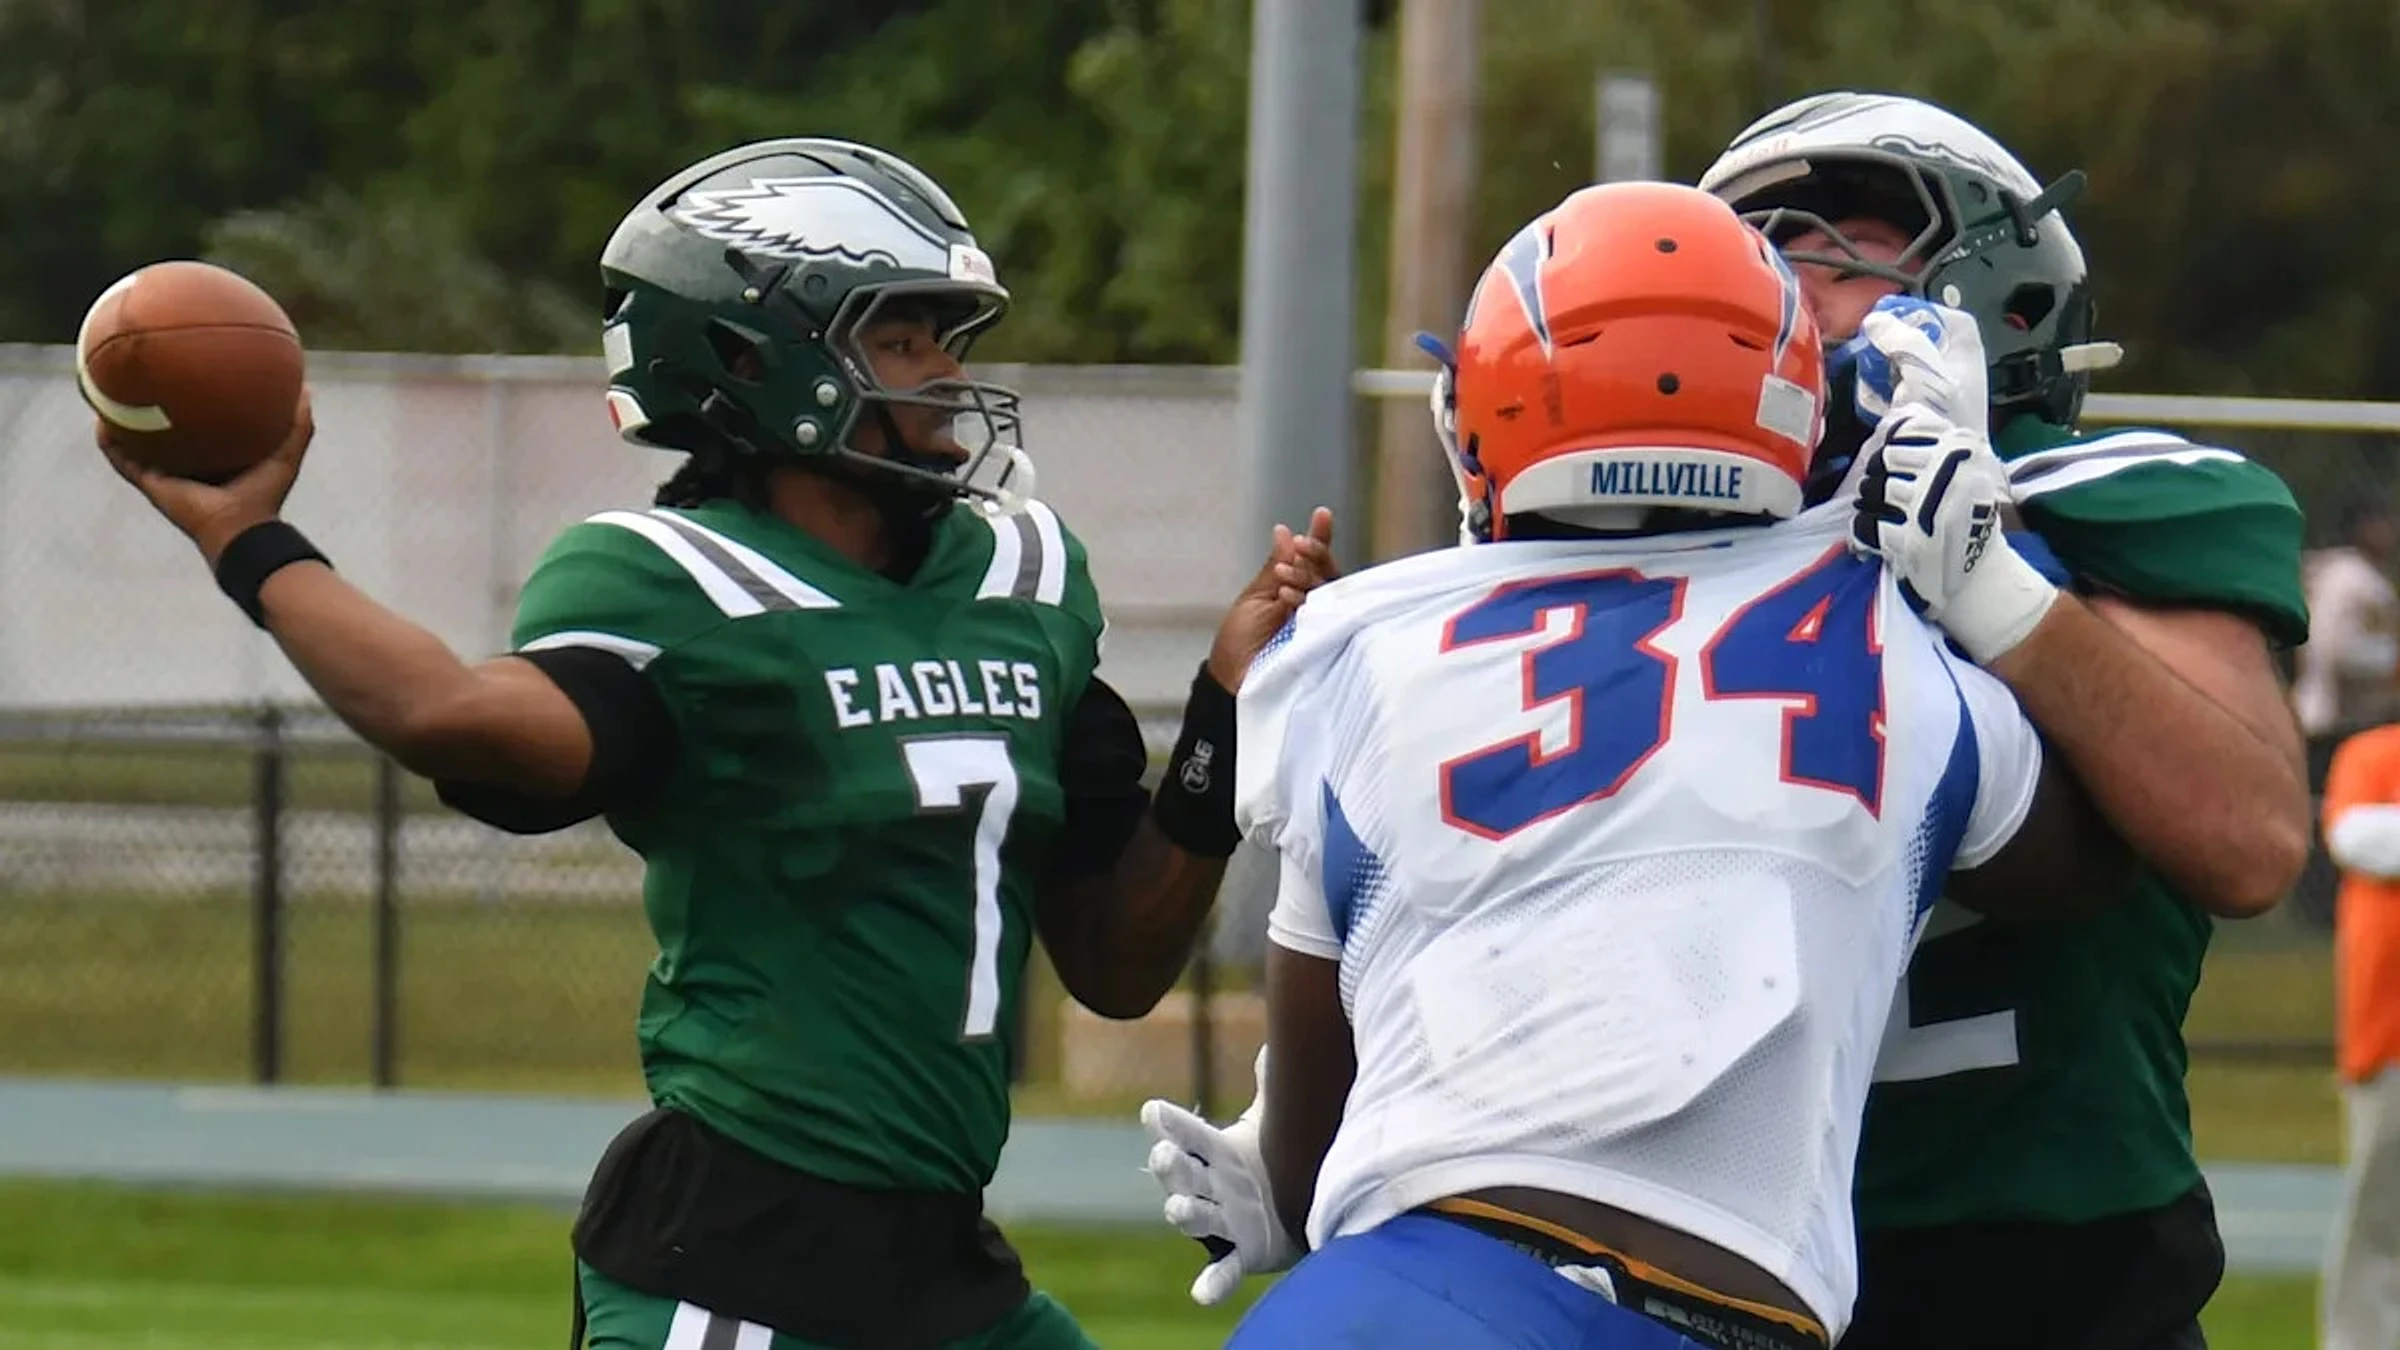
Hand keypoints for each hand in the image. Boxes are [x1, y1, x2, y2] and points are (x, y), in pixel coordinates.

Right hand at [98, 387, 315, 566]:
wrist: (241, 527)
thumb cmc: (265, 495)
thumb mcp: (286, 451)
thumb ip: (298, 422)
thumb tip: (307, 388)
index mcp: (215, 458)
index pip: (200, 429)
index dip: (192, 408)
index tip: (186, 381)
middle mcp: (188, 466)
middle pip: (165, 434)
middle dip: (154, 411)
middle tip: (144, 382)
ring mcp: (166, 476)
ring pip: (136, 446)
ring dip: (122, 425)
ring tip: (111, 398)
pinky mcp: (152, 485)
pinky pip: (123, 462)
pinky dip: (111, 444)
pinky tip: (101, 423)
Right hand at [1139, 1047, 1298, 1305]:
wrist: (1294, 1212)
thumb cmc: (1273, 1162)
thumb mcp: (1270, 1124)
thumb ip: (1270, 1089)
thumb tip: (1276, 1044)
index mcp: (1218, 1152)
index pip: (1190, 1134)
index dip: (1171, 1124)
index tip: (1153, 1110)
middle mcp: (1213, 1186)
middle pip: (1183, 1175)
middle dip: (1171, 1166)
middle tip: (1163, 1155)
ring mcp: (1223, 1222)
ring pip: (1195, 1217)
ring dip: (1184, 1214)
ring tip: (1177, 1209)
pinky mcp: (1240, 1256)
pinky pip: (1222, 1273)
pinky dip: (1211, 1284)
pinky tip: (1201, 1294)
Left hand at [1207, 507, 1337, 692]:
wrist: (1232, 681)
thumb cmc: (1240, 643)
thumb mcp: (1255, 599)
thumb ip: (1273, 568)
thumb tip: (1285, 531)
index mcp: (1295, 591)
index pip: (1313, 561)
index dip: (1320, 539)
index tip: (1322, 514)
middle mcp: (1313, 606)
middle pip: (1328, 573)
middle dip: (1316, 554)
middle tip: (1301, 545)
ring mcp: (1320, 624)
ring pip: (1329, 591)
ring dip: (1306, 575)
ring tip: (1282, 572)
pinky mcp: (1323, 642)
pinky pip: (1326, 615)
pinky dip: (1305, 600)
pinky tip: (1287, 594)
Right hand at [1847, 296, 1989, 431]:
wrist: (1937, 468)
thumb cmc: (1940, 412)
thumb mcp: (1922, 367)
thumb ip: (1901, 338)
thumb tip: (1876, 321)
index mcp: (1966, 355)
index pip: (1950, 320)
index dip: (1923, 313)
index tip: (1894, 317)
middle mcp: (1953, 373)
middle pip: (1923, 342)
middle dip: (1895, 341)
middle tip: (1873, 341)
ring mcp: (1934, 396)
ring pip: (1905, 366)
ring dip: (1883, 366)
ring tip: (1867, 369)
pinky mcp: (1914, 416)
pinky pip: (1894, 392)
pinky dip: (1880, 389)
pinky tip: (1870, 395)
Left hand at [1850, 406, 2057, 662]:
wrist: (1982, 577)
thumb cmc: (1969, 517)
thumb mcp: (1968, 467)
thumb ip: (1935, 439)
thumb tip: (1893, 413)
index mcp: (1961, 448)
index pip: (1905, 430)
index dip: (1892, 447)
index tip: (1896, 465)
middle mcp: (1948, 473)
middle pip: (1884, 460)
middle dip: (1878, 476)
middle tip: (1886, 493)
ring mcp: (1929, 507)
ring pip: (1873, 490)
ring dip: (1868, 503)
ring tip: (1880, 512)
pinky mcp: (1911, 541)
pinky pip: (1866, 525)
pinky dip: (1862, 532)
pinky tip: (1871, 536)